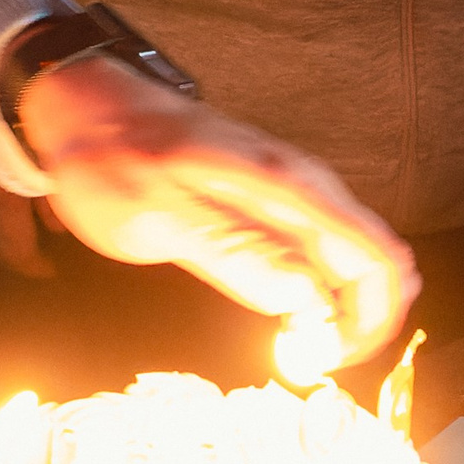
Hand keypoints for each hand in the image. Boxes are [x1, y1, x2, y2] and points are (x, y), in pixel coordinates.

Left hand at [16, 58, 416, 366]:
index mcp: (282, 185)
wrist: (84, 102)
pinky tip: (285, 308)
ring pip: (354, 254)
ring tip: (294, 343)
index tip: (317, 360)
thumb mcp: (156, 215)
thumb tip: (307, 298)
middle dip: (362, 323)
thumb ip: (235, 253)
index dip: (366, 323)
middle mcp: (301, 181)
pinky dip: (320, 287)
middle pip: (379, 260)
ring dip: (342, 307)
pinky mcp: (272, 195)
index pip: (375, 258)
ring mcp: (289, 186)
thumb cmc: (109, 156)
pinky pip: (323, 246)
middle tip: (311, 361)